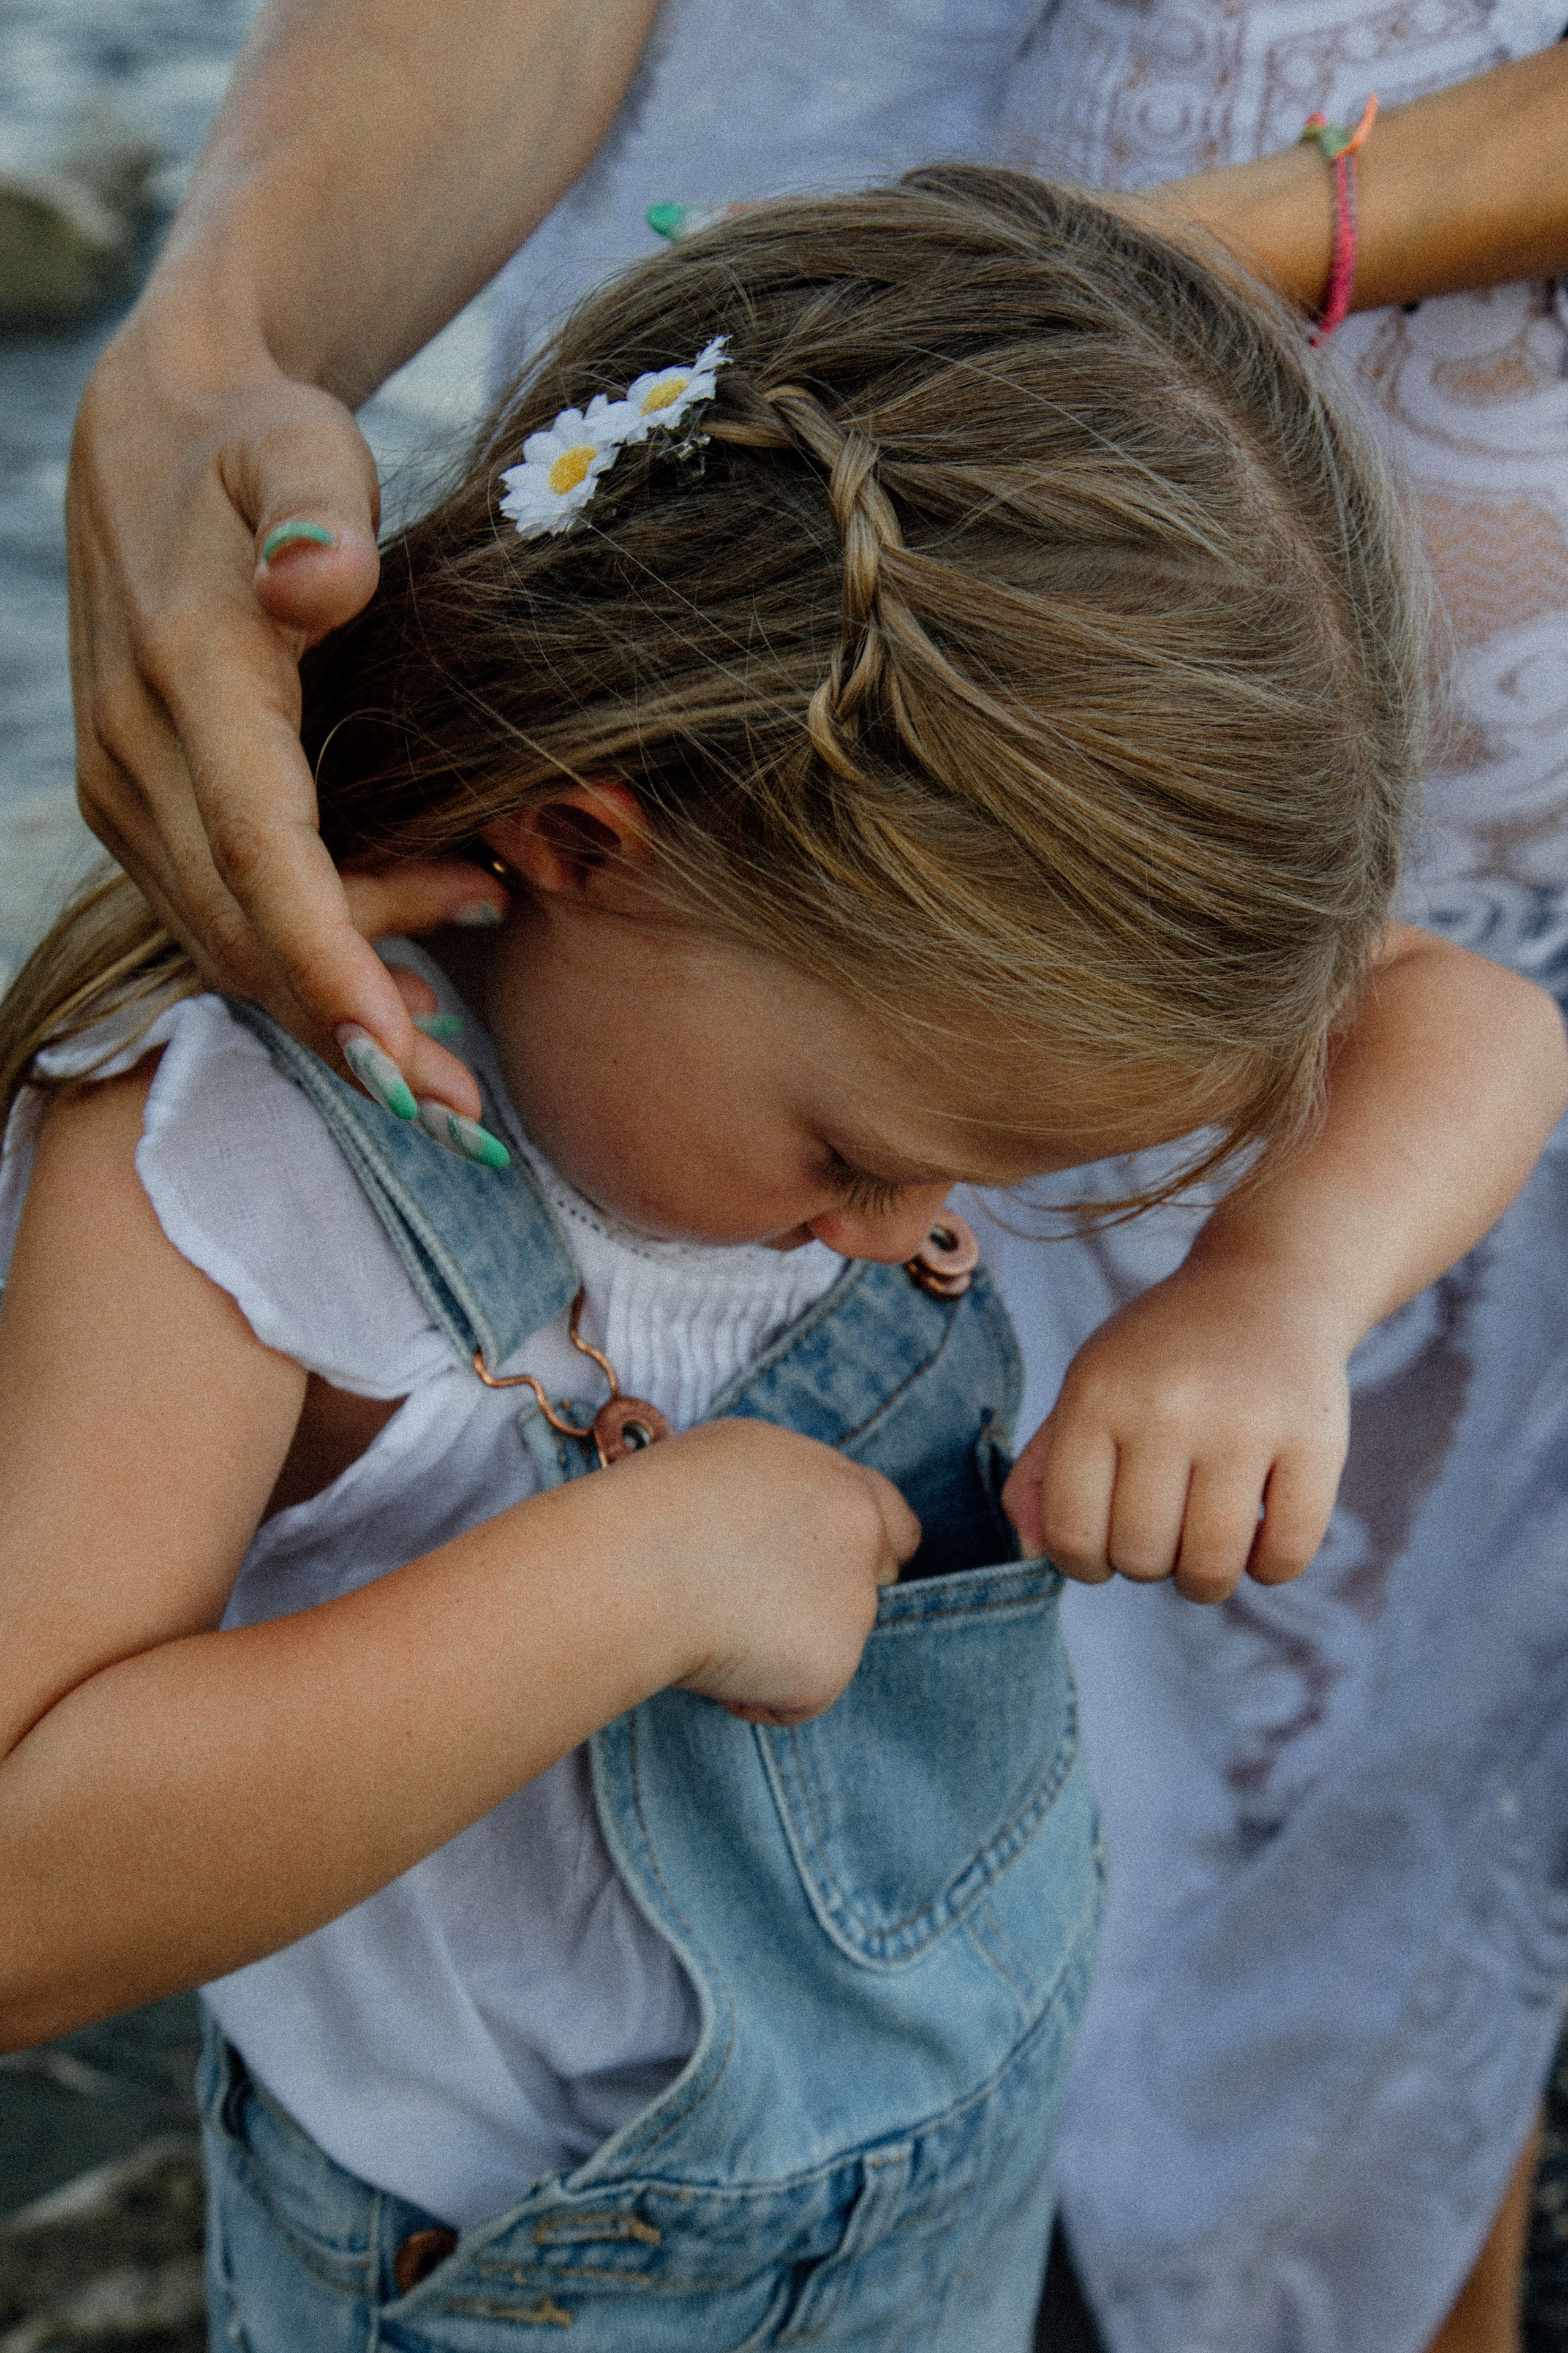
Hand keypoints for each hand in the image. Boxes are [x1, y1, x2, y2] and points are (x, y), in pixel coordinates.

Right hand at [66, 310, 495, 1118]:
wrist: (155, 434)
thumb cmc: (256, 444)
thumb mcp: (298, 448)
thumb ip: (318, 516)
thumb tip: (324, 585)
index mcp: (192, 682)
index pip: (258, 849)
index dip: (324, 954)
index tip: (392, 1050)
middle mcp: (141, 756)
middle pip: (245, 928)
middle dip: (350, 1027)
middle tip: (466, 1106)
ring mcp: (130, 790)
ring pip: (229, 939)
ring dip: (335, 1005)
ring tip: (453, 1046)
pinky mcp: (145, 805)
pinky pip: (221, 914)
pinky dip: (305, 963)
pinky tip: (396, 983)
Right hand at [602, 1419, 918, 1723]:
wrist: (634, 1565)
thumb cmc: (654, 1505)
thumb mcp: (733, 1460)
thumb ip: (785, 1493)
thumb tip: (780, 1526)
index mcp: (836, 1480)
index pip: (892, 1518)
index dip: (862, 1546)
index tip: (823, 1566)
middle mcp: (859, 1535)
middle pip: (875, 1581)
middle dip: (835, 1601)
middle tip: (769, 1613)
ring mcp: (854, 1604)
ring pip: (828, 1644)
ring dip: (781, 1648)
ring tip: (706, 1624)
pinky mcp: (832, 1668)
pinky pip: (794, 1699)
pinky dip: (755, 1694)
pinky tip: (708, 1662)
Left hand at [1002, 1254, 1351, 1604]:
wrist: (1267, 1286)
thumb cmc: (1162, 1357)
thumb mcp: (1089, 1386)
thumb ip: (1044, 1468)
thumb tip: (1030, 1550)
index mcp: (1098, 1395)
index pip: (1073, 1532)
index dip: (1084, 1564)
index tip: (1106, 1548)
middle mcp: (1167, 1406)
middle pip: (1141, 1556)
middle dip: (1148, 1565)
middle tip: (1164, 1529)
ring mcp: (1245, 1422)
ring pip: (1210, 1567)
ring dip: (1204, 1579)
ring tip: (1206, 1544)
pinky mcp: (1316, 1439)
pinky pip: (1286, 1555)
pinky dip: (1269, 1567)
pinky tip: (1261, 1533)